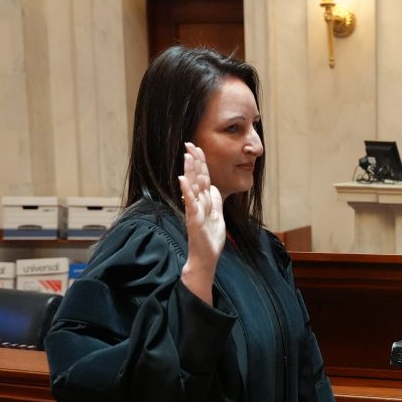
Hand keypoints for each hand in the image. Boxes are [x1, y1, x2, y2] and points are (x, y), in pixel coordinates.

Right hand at [179, 142, 224, 303]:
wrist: (206, 258)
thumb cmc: (209, 239)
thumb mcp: (217, 216)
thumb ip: (216, 201)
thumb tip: (215, 187)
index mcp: (204, 202)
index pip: (203, 178)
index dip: (201, 163)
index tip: (197, 147)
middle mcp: (197, 203)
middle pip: (196, 178)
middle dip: (194, 161)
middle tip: (189, 144)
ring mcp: (195, 211)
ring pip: (193, 187)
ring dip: (190, 171)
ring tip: (187, 156)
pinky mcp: (194, 220)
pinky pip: (190, 203)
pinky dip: (187, 191)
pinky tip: (183, 179)